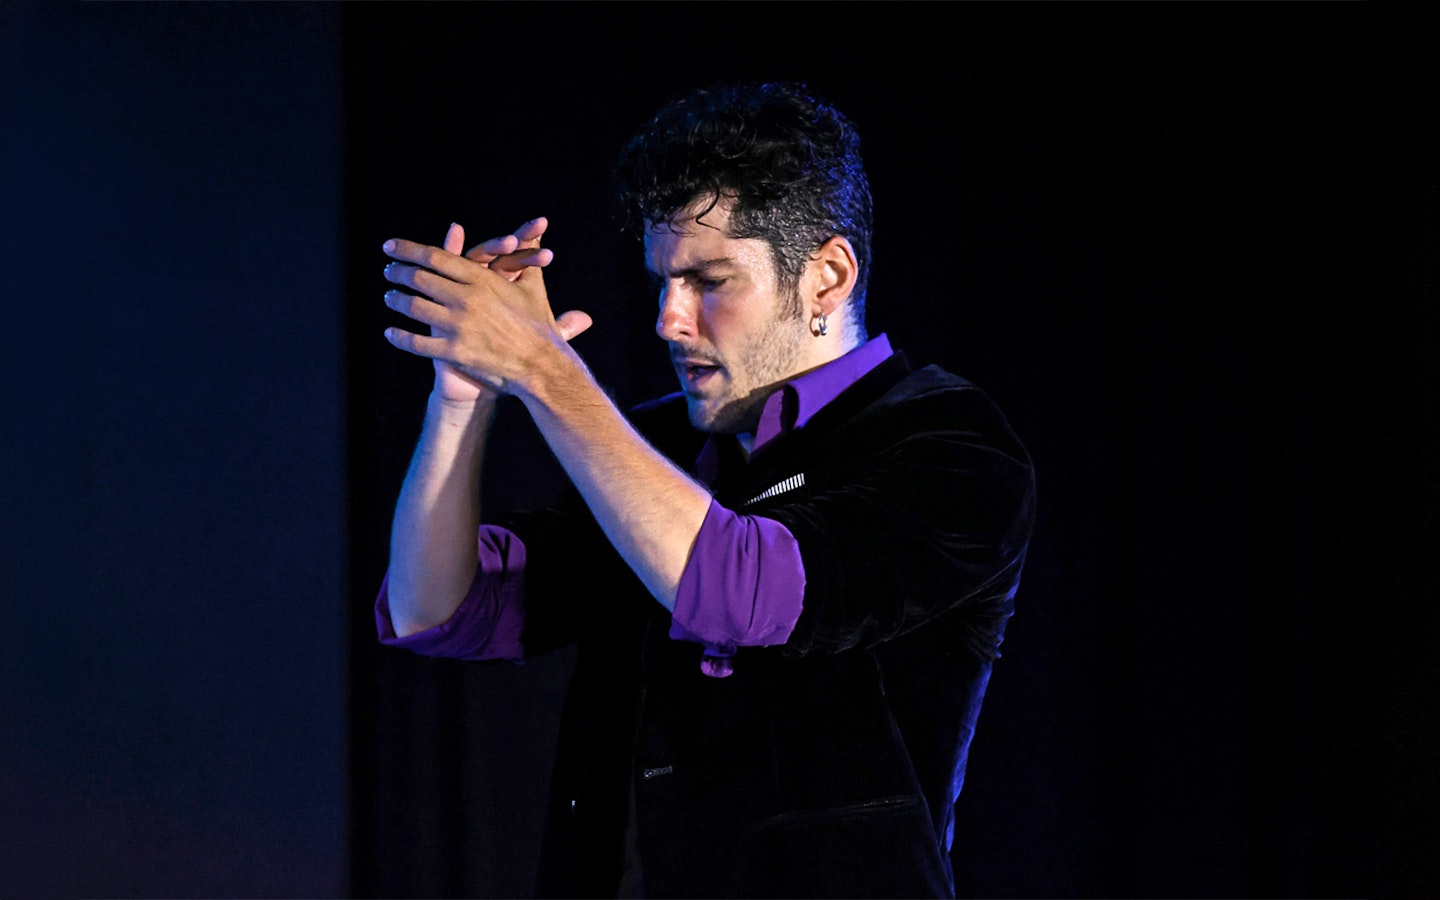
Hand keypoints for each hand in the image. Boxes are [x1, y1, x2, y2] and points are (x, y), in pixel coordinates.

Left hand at [382, 220, 592, 397]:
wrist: (542, 366)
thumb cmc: (539, 325)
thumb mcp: (533, 285)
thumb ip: (528, 254)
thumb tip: (539, 228)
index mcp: (481, 279)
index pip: (435, 257)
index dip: (408, 250)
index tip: (390, 247)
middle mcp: (466, 299)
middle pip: (420, 279)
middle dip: (398, 273)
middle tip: (389, 271)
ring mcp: (459, 326)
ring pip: (414, 308)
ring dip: (396, 300)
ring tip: (390, 297)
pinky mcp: (455, 352)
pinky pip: (417, 343)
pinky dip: (400, 337)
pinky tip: (390, 333)